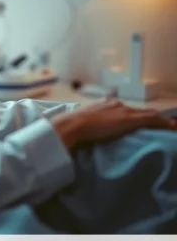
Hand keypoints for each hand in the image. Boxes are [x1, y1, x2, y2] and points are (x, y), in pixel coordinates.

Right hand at [50, 100, 176, 150]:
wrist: (73, 125)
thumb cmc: (73, 127)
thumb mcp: (83, 124)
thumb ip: (90, 125)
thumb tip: (87, 135)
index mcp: (105, 105)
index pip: (127, 110)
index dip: (138, 116)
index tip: (144, 122)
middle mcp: (116, 104)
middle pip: (140, 111)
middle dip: (152, 118)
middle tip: (164, 126)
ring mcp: (123, 111)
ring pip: (148, 114)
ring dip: (161, 121)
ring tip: (171, 127)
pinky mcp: (129, 119)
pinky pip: (151, 120)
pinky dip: (164, 124)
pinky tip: (172, 127)